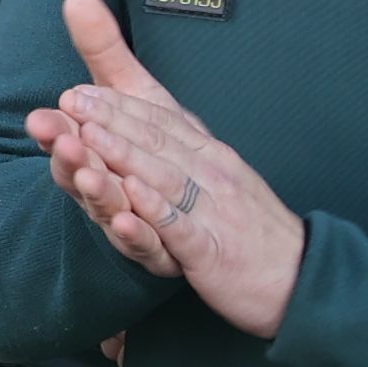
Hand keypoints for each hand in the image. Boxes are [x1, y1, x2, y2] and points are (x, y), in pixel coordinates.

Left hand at [24, 0, 303, 337]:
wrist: (297, 276)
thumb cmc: (243, 224)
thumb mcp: (211, 177)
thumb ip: (171, 146)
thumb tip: (136, 118)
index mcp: (206, 155)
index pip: (159, 122)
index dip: (117, 105)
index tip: (76, 90)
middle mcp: (210, 175)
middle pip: (156, 143)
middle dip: (110, 121)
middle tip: (69, 102)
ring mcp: (213, 212)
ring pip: (164, 180)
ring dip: (124, 157)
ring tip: (86, 138)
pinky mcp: (212, 252)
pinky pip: (180, 229)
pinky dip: (155, 213)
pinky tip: (129, 200)